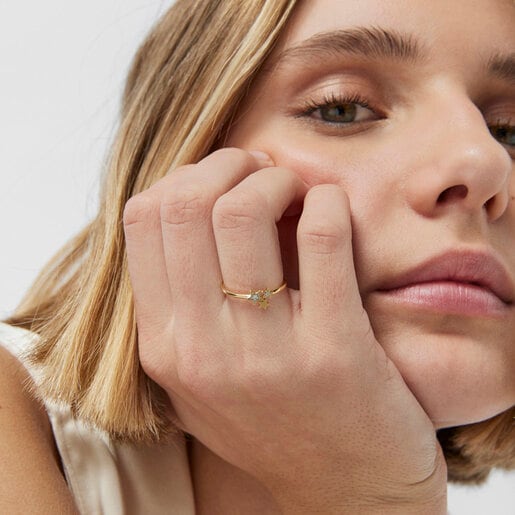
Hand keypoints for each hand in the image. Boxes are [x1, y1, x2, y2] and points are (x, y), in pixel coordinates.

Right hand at [123, 148, 446, 512]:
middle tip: (263, 173)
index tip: (225, 180)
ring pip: (242, 211)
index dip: (186, 179)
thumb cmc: (276, 424)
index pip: (143, 219)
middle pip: (185, 203)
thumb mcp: (204, 376)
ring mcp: (264, 354)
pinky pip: (321, 237)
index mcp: (163, 346)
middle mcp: (201, 349)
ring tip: (298, 191)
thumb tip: (192, 207)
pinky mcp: (334, 352)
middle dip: (229, 164)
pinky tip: (333, 210)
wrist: (346, 495)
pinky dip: (328, 203)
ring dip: (276, 179)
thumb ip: (183, 305)